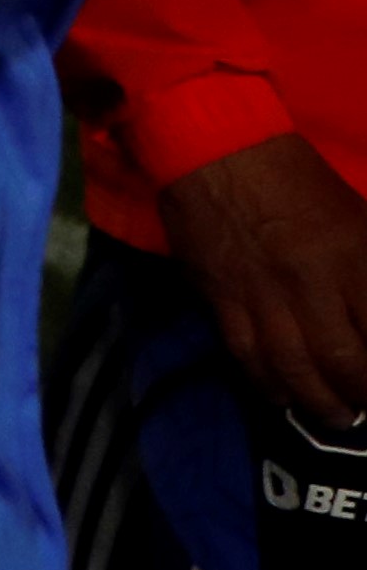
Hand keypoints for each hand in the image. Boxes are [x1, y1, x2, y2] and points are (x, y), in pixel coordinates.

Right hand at [163, 131, 366, 429]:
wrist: (218, 153)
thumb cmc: (300, 184)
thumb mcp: (360, 222)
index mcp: (353, 259)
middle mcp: (311, 284)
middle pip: (344, 363)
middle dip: (360, 395)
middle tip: (366, 406)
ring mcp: (263, 295)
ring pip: (295, 369)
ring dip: (318, 402)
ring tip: (334, 416)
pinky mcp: (223, 299)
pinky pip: (246, 355)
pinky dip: (268, 384)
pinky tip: (282, 396)